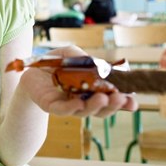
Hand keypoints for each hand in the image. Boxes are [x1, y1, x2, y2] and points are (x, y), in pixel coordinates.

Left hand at [19, 45, 137, 117]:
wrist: (31, 69)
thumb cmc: (56, 62)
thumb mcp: (72, 54)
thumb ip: (86, 58)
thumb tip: (99, 65)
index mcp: (93, 90)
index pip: (112, 99)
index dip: (124, 102)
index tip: (134, 102)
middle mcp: (83, 100)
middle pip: (102, 109)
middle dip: (114, 105)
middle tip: (122, 99)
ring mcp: (68, 105)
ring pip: (84, 111)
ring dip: (95, 106)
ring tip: (104, 98)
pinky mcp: (51, 106)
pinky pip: (63, 109)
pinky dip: (72, 107)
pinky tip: (80, 103)